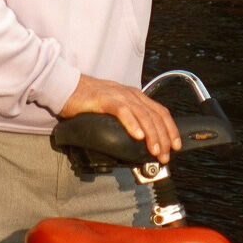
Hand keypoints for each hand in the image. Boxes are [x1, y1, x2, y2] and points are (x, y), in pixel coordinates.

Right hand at [57, 74, 181, 162]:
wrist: (66, 87)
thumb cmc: (88, 100)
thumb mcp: (114, 108)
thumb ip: (126, 119)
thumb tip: (138, 141)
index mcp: (135, 96)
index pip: (160, 112)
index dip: (171, 129)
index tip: (175, 146)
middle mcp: (130, 94)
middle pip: (154, 116)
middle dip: (163, 137)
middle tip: (165, 155)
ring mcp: (118, 95)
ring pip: (142, 114)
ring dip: (151, 134)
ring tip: (155, 150)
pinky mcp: (104, 99)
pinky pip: (122, 111)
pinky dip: (132, 124)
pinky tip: (137, 135)